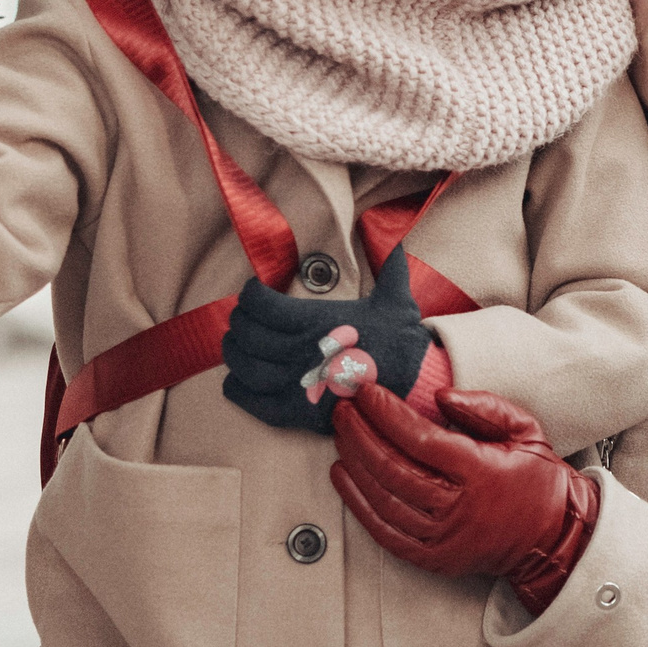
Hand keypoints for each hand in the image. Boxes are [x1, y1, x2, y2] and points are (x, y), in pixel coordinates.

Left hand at [222, 245, 433, 436]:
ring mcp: (299, 385)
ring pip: (246, 367)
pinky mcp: (300, 413)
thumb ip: (389, 263)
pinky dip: (238, 391)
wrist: (415, 385)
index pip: (262, 304)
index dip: (250, 296)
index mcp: (317, 321)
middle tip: (240, 318)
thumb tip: (391, 233)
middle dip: (239, 322)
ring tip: (233, 345)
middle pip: (249, 334)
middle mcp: (303, 351)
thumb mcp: (396, 297)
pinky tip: (235, 381)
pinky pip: (255, 403)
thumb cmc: (402, 342)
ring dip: (232, 354)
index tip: (252, 292)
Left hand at [330, 382, 600, 611]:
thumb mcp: (524, 430)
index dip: (387, 414)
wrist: (553, 536)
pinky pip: (384, 532)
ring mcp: (443, 537)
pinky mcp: (433, 558)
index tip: (367, 392)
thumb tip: (439, 395)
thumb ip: (484, 407)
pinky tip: (343, 477)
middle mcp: (458, 507)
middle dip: (360, 434)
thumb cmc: (535, 478)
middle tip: (343, 410)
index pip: (420, 439)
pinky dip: (357, 504)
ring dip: (354, 465)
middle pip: (392, 468)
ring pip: (383, 499)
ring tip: (341, 436)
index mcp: (480, 472)